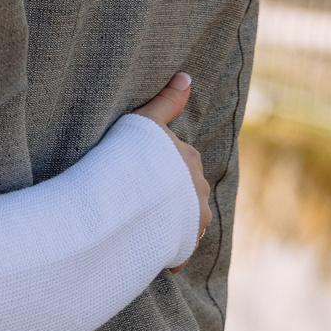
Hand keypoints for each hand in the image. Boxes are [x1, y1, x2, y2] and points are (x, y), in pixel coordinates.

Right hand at [130, 73, 211, 264]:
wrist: (132, 193)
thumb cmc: (135, 154)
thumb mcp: (146, 121)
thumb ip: (166, 102)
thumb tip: (186, 77)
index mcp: (189, 160)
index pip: (181, 165)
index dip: (161, 171)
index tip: (142, 176)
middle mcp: (198, 189)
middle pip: (186, 194)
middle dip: (170, 200)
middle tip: (141, 203)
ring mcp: (194, 218)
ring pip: (187, 222)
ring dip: (171, 226)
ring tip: (146, 228)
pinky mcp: (184, 242)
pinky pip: (179, 250)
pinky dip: (169, 253)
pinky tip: (152, 253)